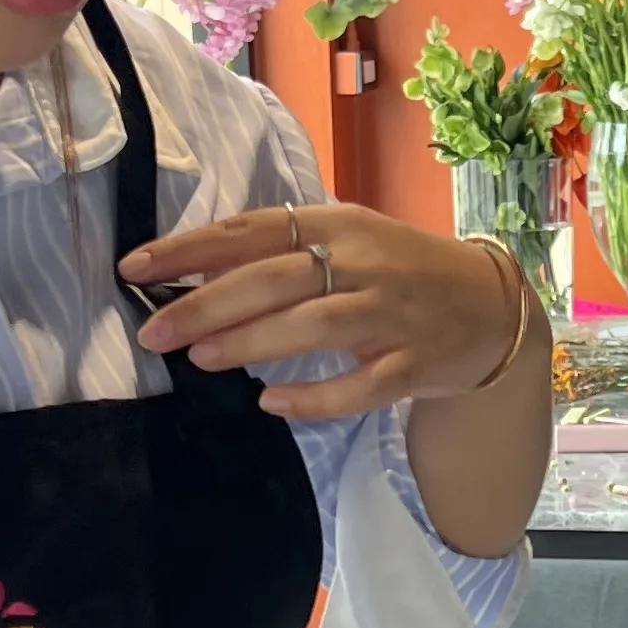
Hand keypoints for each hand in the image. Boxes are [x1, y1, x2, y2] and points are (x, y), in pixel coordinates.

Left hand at [124, 201, 531, 419]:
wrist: (493, 306)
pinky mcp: (414, 364)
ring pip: (312, 326)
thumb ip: (284, 251)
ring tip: (198, 359)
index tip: (134, 267)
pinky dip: (313, 397)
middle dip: (206, 304)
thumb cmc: (402, 271)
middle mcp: (365, 262)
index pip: (252, 230)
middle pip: (274, 278)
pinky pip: (359, 386)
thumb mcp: (348, 241)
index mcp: (340, 223)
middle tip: (153, 331)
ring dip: (249, 343)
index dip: (189, 248)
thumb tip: (197, 271)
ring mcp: (393, 314)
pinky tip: (272, 403)